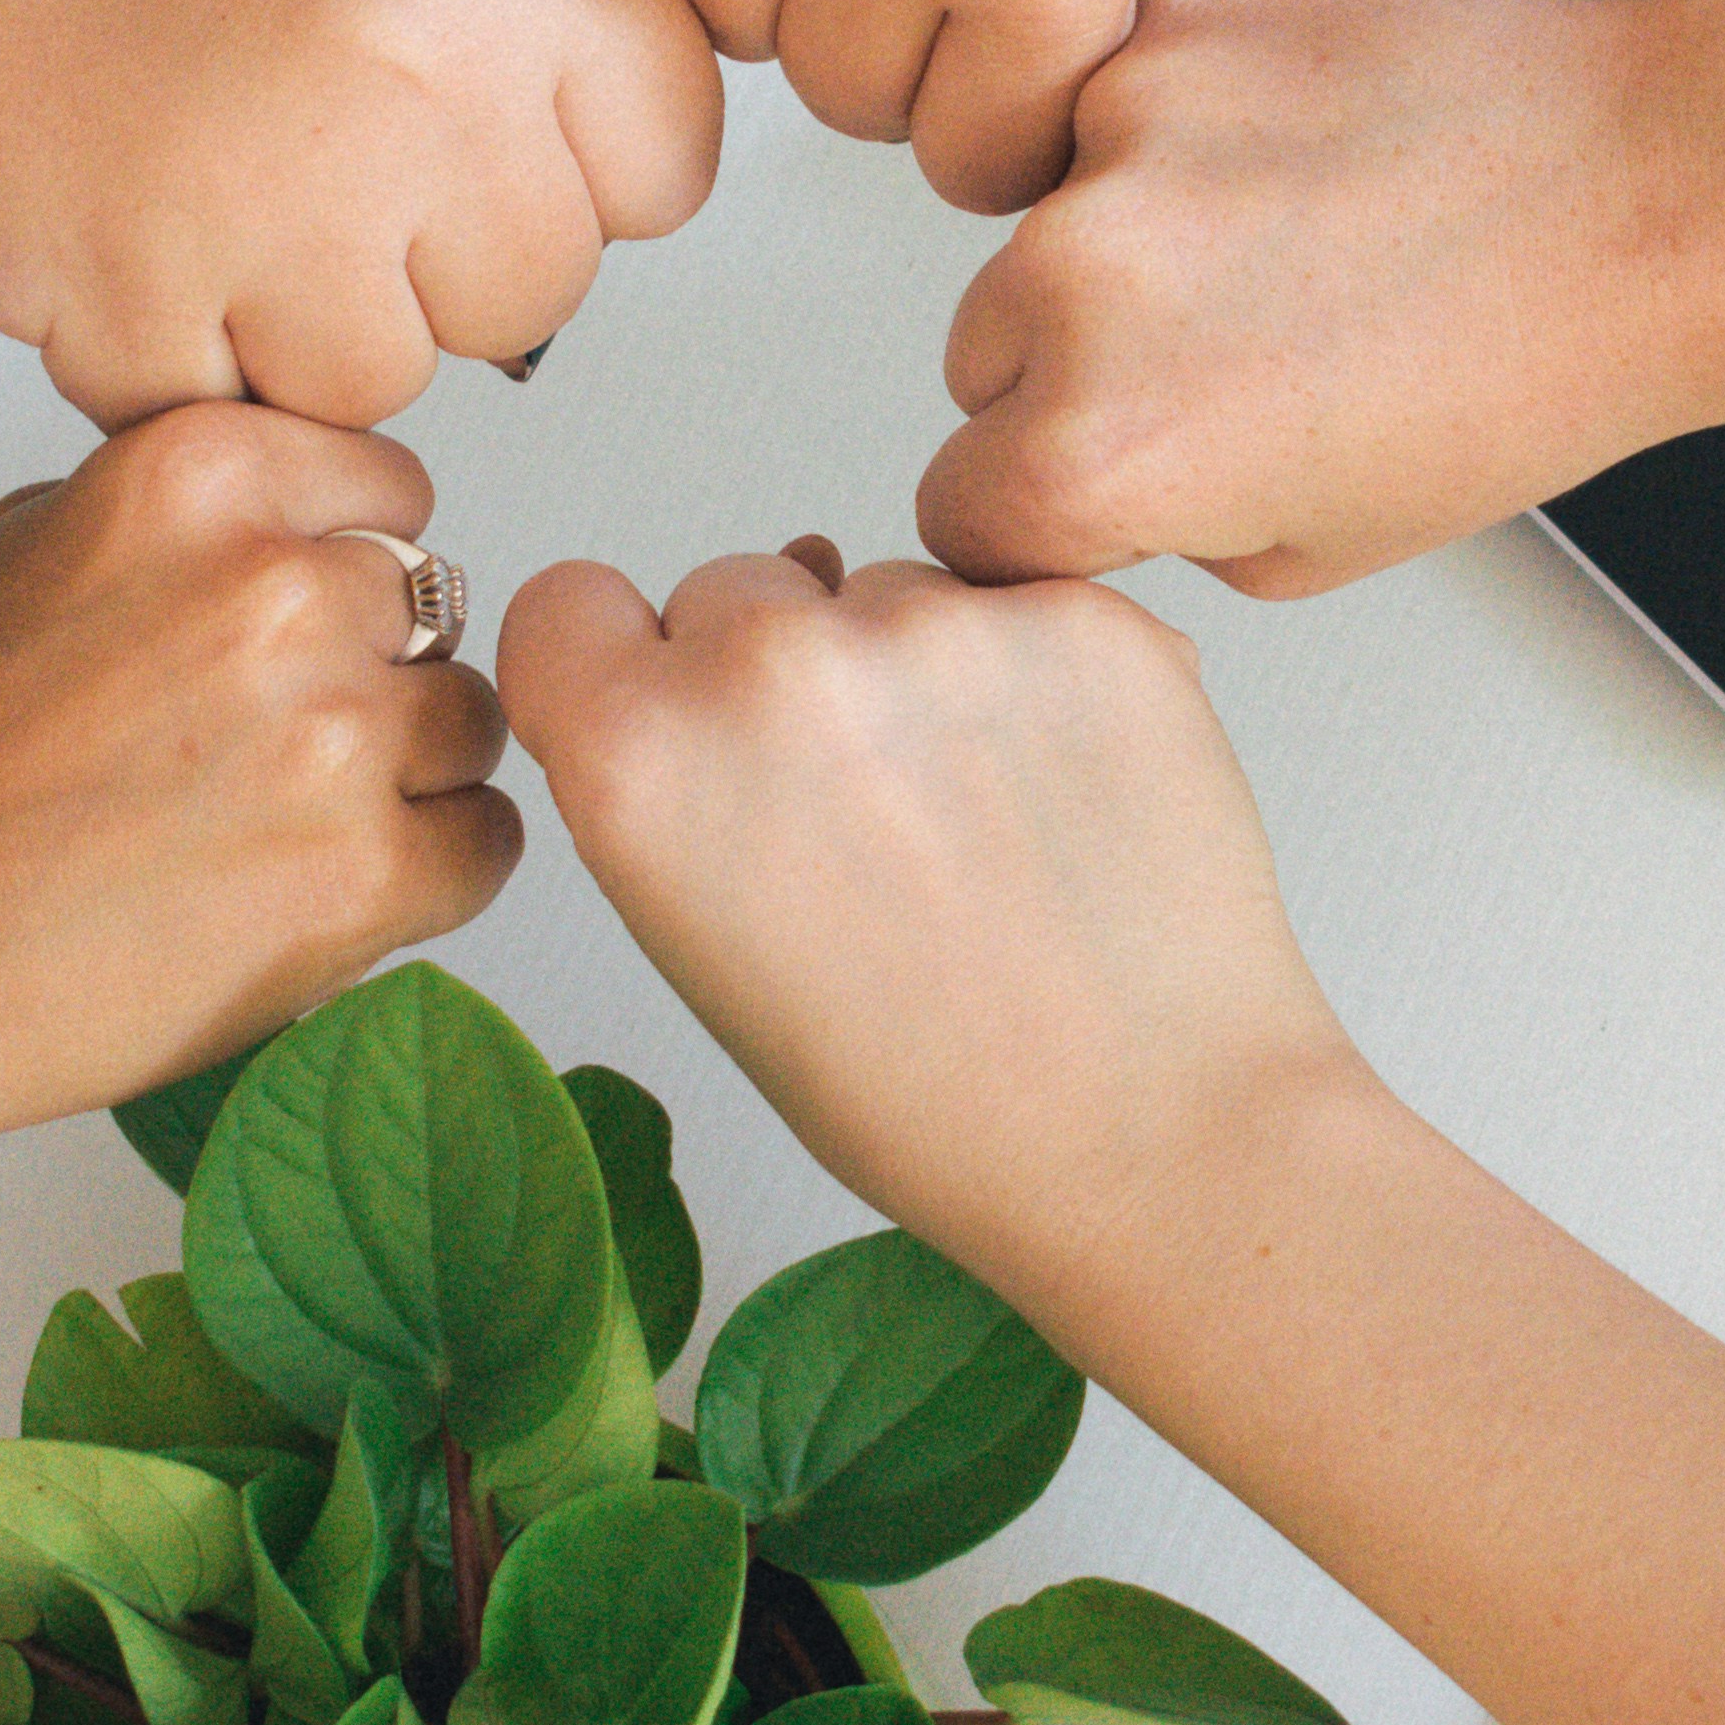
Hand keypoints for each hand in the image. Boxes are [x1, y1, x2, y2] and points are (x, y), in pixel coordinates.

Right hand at [0, 0, 723, 426]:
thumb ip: (547, 19)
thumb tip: (614, 190)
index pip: (665, 166)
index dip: (578, 161)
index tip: (490, 128)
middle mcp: (407, 76)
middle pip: (534, 294)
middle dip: (442, 251)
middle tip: (322, 148)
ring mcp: (262, 199)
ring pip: (384, 381)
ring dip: (305, 317)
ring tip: (213, 175)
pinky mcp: (119, 294)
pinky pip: (217, 410)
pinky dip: (168, 346)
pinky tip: (125, 211)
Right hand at [0, 407, 519, 1148]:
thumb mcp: (30, 543)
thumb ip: (188, 513)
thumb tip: (306, 523)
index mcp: (199, 476)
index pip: (393, 490)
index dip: (349, 570)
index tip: (295, 632)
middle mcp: (279, 586)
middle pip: (438, 613)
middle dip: (373, 677)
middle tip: (263, 752)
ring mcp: (332, 732)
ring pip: (473, 725)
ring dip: (408, 777)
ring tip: (279, 826)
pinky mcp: (363, 872)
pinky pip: (484, 843)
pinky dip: (425, 875)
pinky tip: (314, 890)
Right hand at [496, 541, 1353, 1293]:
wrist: (1155, 1135)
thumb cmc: (934, 1100)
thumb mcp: (710, 963)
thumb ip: (666, 792)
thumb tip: (698, 671)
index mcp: (644, 761)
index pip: (569, 607)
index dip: (621, 662)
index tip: (671, 713)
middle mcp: (771, 667)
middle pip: (730, 589)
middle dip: (775, 675)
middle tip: (861, 815)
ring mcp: (936, 624)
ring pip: (882, 589)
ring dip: (913, 670)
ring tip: (982, 824)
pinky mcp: (1080, 614)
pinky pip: (1015, 598)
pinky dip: (1035, 672)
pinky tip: (1067, 797)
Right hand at [924, 0, 1724, 593]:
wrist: (1647, 192)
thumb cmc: (1524, 371)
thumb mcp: (1312, 549)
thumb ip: (1152, 523)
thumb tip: (1083, 478)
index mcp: (1099, 448)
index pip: (959, 506)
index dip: (1041, 510)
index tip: (1108, 485)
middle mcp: (1078, 282)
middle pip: (983, 352)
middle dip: (1074, 368)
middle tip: (1237, 357)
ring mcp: (1120, 131)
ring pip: (1045, 213)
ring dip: (1127, 236)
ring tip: (1292, 244)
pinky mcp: (1175, 19)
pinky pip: (1120, 93)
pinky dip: (1187, 126)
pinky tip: (1303, 154)